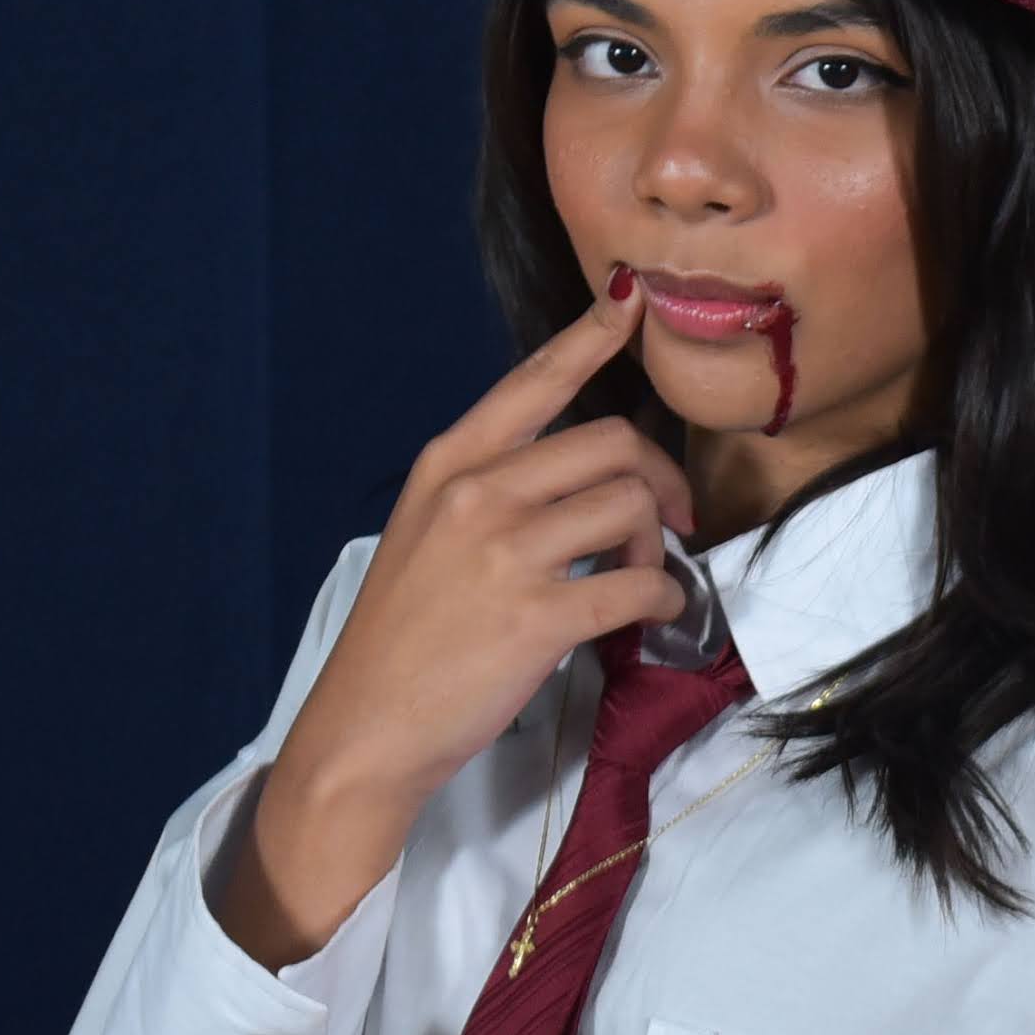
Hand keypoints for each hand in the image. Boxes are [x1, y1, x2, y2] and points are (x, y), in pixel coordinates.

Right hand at [211, 285, 699, 966]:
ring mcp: (504, 553)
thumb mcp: (425, 536)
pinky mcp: (535, 618)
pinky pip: (637, 586)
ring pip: (630, 506)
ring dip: (658, 545)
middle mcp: (476, 493)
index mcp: (449, 465)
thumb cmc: (403, 639)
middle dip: (659, 478)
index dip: (589, 339)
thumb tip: (579, 477)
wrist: (365, 729)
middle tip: (669, 523)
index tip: (629, 304)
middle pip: (610, 443)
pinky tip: (650, 617)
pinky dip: (663, 601)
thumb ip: (489, 493)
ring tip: (642, 580)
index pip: (532, 383)